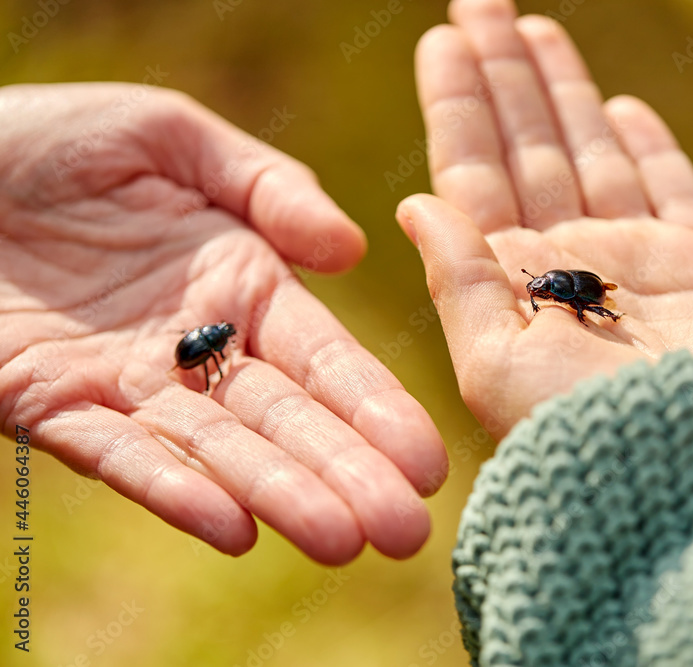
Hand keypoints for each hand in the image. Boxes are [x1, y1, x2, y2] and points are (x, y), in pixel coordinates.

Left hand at [0, 83, 445, 563]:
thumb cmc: (51, 137)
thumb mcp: (171, 136)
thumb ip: (268, 186)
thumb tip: (350, 248)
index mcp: (240, 280)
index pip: (324, 356)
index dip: (376, 406)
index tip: (427, 460)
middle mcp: (197, 345)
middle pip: (284, 418)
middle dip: (347, 474)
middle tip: (406, 533)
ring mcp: (126, 382)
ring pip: (215, 449)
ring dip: (277, 495)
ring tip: (340, 541)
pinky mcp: (48, 404)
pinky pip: (118, 453)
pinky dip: (173, 490)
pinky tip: (232, 528)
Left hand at [397, 0, 692, 438]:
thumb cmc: (586, 431)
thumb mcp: (494, 362)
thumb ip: (458, 280)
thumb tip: (413, 204)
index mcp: (511, 283)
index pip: (474, 173)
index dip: (459, 106)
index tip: (443, 40)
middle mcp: (569, 265)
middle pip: (528, 149)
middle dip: (505, 79)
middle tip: (482, 4)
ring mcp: (638, 261)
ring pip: (591, 155)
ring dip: (564, 95)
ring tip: (537, 31)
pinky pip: (672, 190)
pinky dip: (649, 148)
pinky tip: (621, 107)